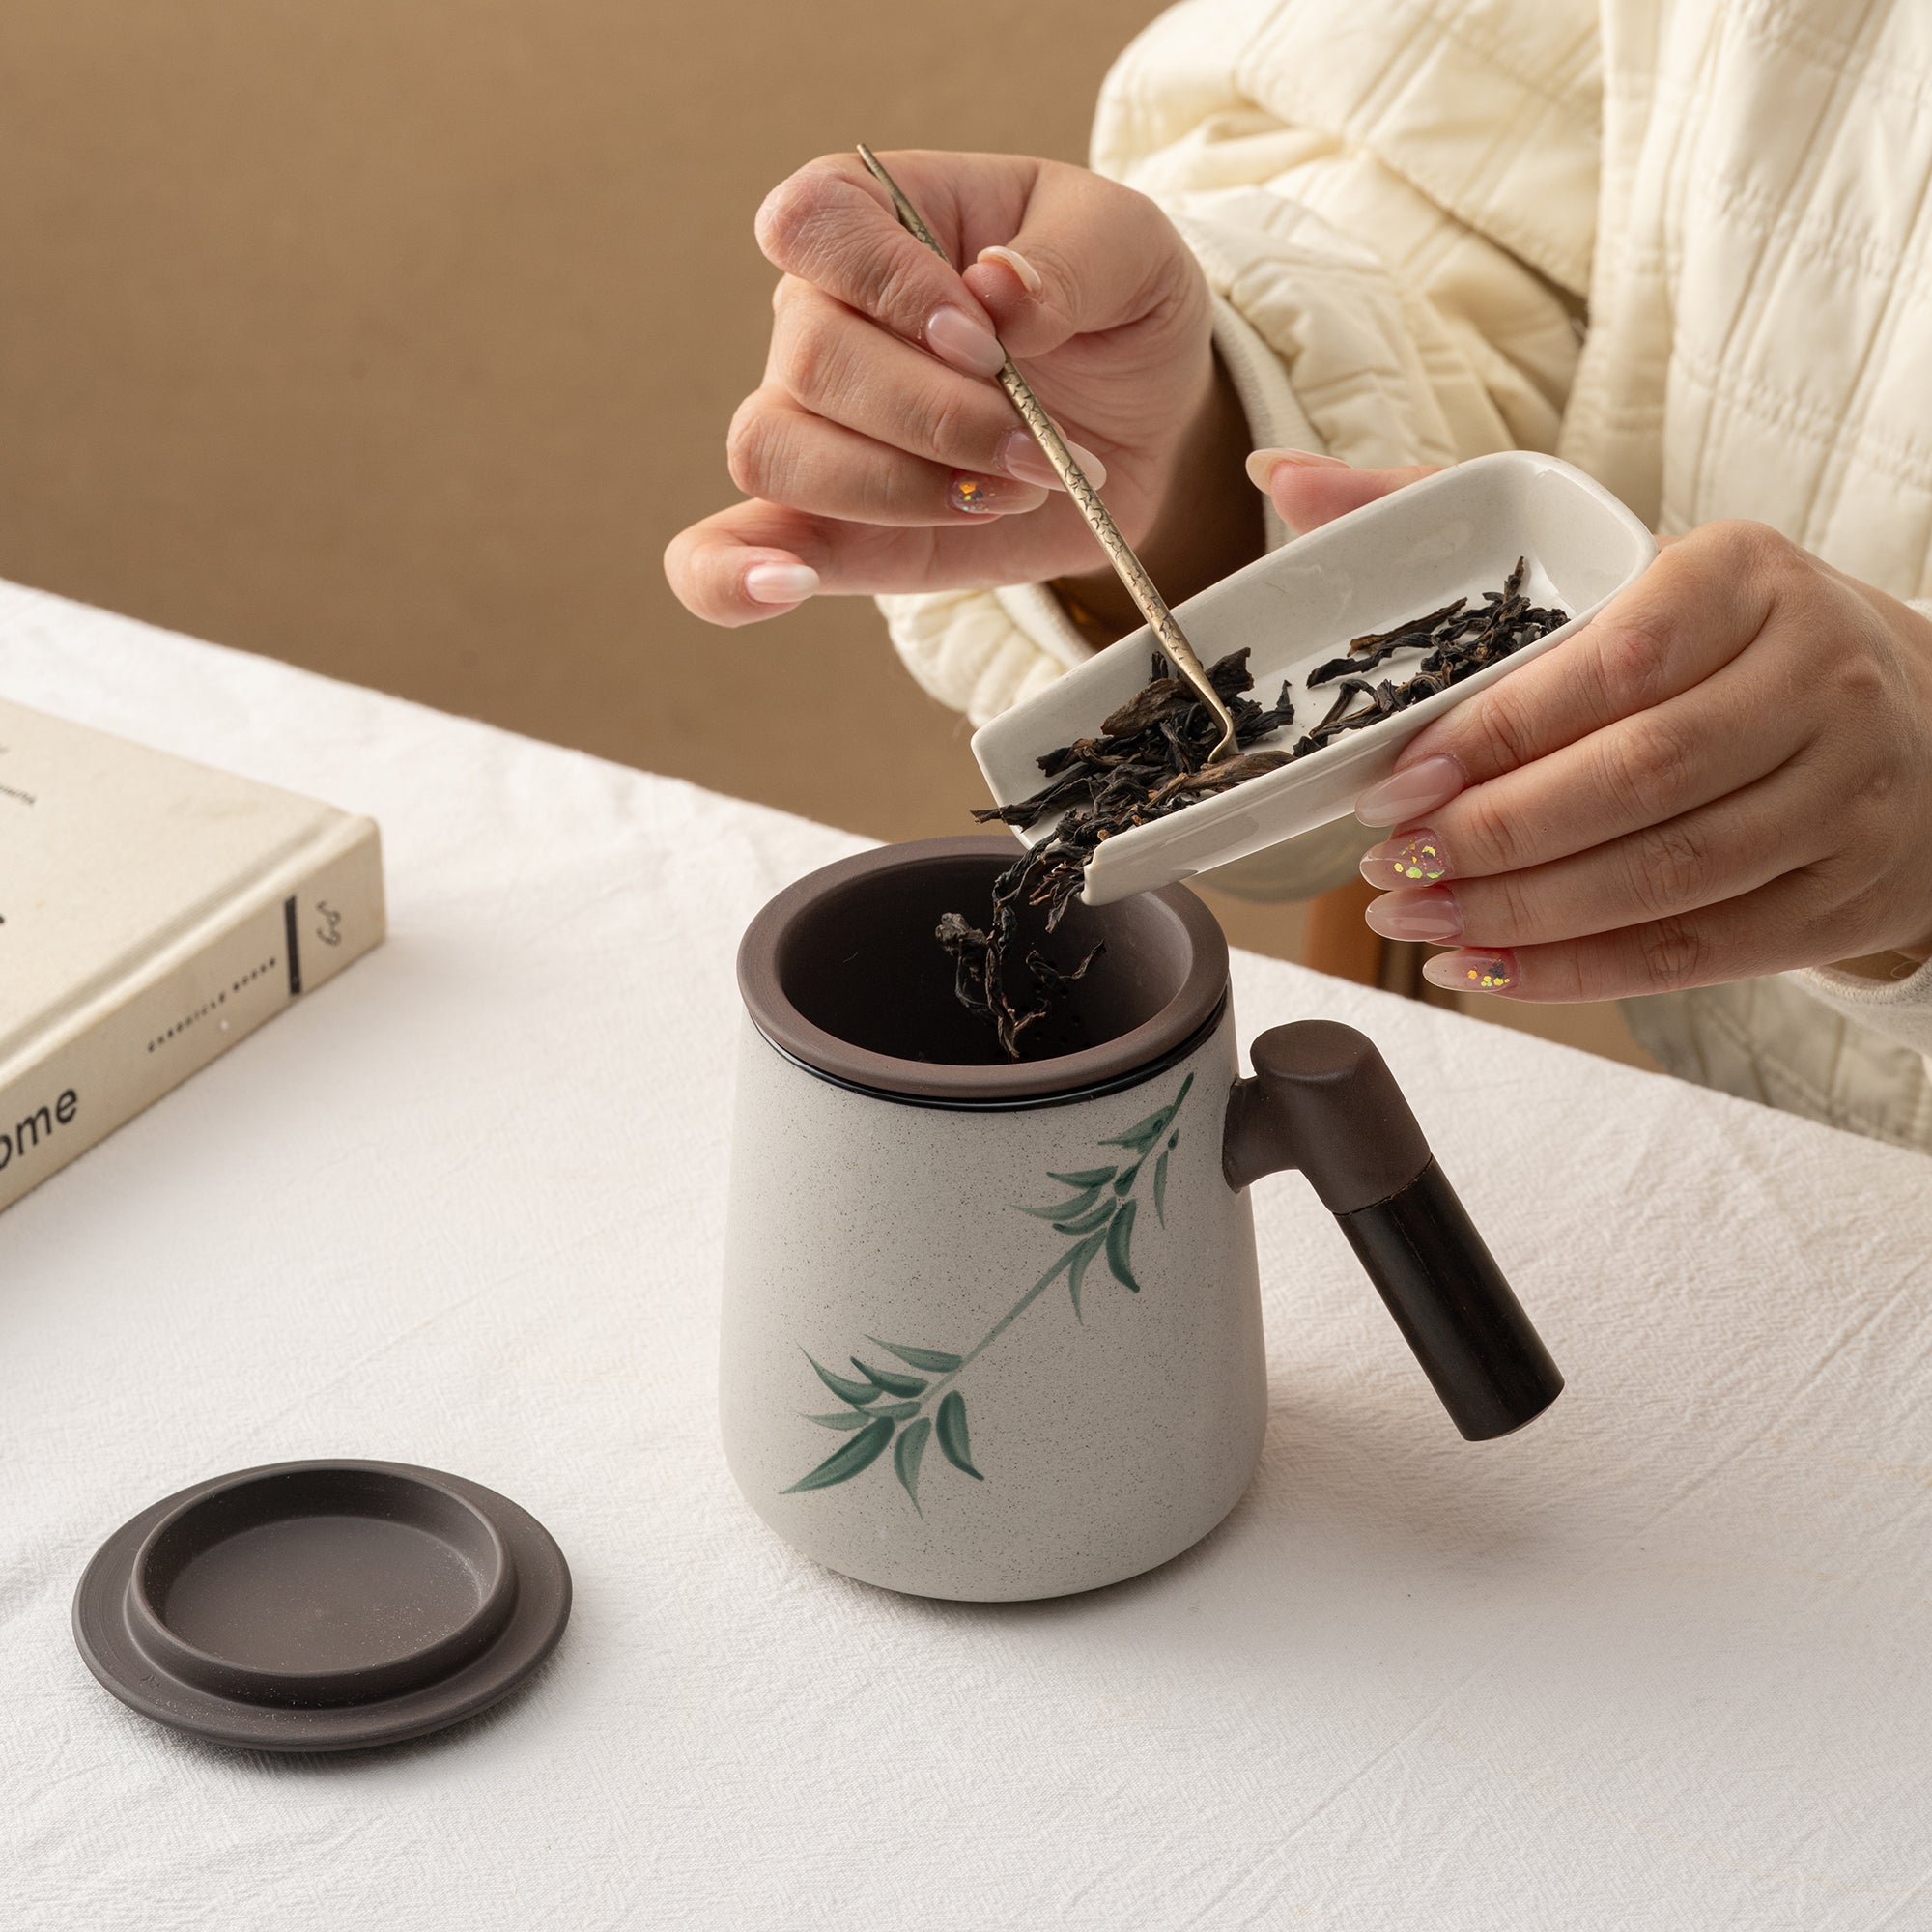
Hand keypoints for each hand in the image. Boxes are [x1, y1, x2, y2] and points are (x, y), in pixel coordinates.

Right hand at [664, 151, 1260, 628]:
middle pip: (810, 359)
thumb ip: (1073, 260)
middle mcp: (816, 319)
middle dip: (939, 417)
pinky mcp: (826, 532)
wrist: (1135, 425)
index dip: (890, 285)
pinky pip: (720, 557)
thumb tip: (997, 292)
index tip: (988, 340)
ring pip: (778, 454)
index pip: (812, 223)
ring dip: (901, 490)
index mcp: (871, 218)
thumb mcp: (1132, 250)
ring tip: (1008, 494)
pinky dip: (730, 579)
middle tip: (1039, 447)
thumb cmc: (1113, 311)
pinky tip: (782, 586)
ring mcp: (811, 430)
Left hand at [1251, 453, 1931, 997]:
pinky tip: (1484, 964)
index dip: (1493, 735)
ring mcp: (1845, 795)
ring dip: (1517, 913)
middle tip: (1388, 863)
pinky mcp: (1841, 893)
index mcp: (1746, 577)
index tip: (1393, 783)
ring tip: (1412, 916)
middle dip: (1490, 836)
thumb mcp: (1618, 564)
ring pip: (1664, 875)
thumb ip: (1446, 520)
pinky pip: (1697, 951)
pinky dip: (1576, 970)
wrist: (1914, 717)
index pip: (1614, 662)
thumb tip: (1281, 478)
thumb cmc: (1721, 641)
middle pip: (1635, 779)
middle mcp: (1815, 680)